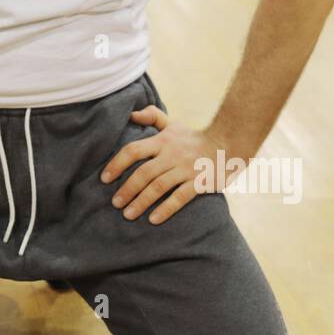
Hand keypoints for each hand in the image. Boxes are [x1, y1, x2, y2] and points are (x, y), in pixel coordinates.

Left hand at [99, 106, 233, 224]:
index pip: (133, 150)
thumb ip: (153, 117)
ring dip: (141, 201)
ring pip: (159, 186)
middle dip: (127, 189)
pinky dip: (166, 209)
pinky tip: (153, 220)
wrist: (229, 143)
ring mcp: (186, 169)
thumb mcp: (173, 124)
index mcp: (162, 141)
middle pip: (144, 172)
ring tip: (128, 214)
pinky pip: (180, 197)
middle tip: (115, 203)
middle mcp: (172, 154)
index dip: (117, 164)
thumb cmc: (195, 137)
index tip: (104, 178)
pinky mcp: (200, 182)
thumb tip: (131, 115)